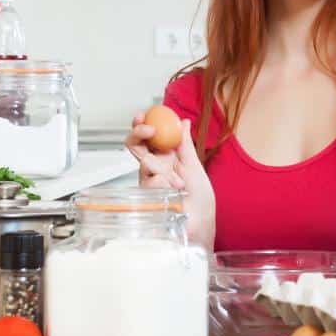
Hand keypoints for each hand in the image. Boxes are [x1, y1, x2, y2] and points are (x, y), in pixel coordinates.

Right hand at [125, 114, 215, 244]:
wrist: (200, 221)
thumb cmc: (200, 198)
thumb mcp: (194, 165)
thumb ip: (185, 143)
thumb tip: (183, 121)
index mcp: (167, 156)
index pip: (149, 136)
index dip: (143, 123)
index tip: (145, 114)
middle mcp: (155, 166)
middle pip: (135, 144)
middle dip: (138, 132)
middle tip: (148, 129)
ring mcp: (150, 180)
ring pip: (143, 161)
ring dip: (160, 167)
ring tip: (177, 181)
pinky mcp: (146, 194)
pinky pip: (149, 180)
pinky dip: (163, 183)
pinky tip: (173, 191)